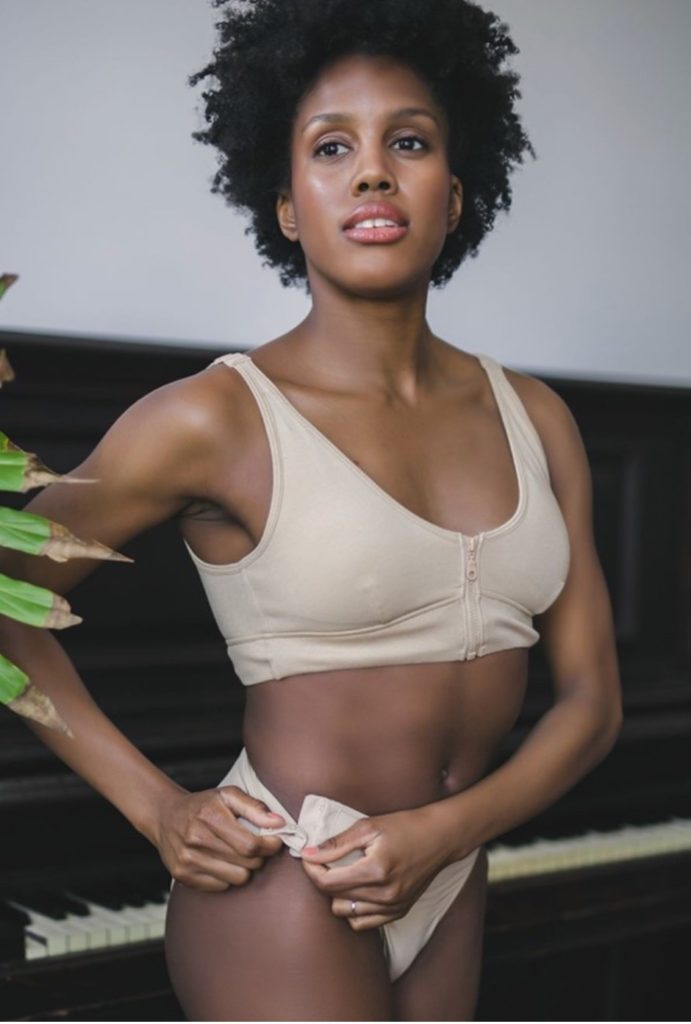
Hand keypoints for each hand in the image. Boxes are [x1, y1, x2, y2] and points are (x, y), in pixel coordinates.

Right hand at [153, 784, 286, 891]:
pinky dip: (227, 876)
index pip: (250, 844)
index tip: (275, 841)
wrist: (165, 816)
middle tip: (256, 845)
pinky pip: (221, 887)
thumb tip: (279, 822)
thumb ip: (255, 807)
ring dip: (244, 868)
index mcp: (210, 817)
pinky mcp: (182, 876)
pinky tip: (222, 861)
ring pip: (237, 878)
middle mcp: (196, 840)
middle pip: (246, 863)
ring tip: (237, 853)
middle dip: (259, 856)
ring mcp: (188, 861)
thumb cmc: (203, 805)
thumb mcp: (228, 795)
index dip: (269, 845)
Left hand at [300, 804, 450, 929]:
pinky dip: (354, 908)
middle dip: (322, 879)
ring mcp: (393, 907)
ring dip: (337, 895)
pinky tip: (356, 889)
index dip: (311, 869)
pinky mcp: (399, 912)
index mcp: (375, 871)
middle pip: (334, 898)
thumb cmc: (405, 826)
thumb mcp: (369, 827)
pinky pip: (363, 922)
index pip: (328, 882)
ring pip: (346, 913)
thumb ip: (337, 843)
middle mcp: (384, 894)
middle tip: (323, 860)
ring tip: (342, 874)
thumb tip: (309, 854)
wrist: (439, 838)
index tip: (307, 856)